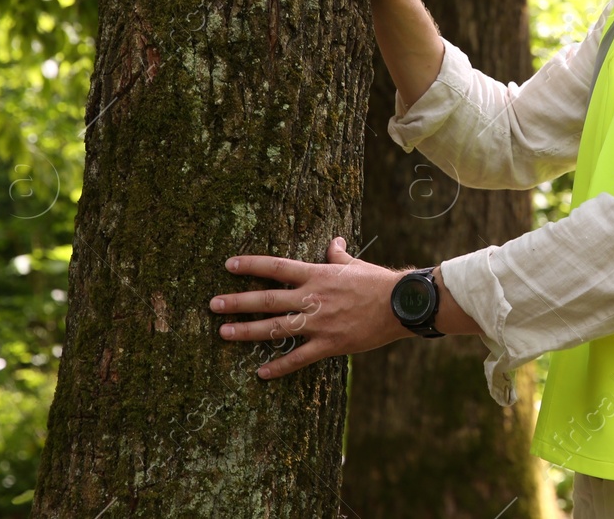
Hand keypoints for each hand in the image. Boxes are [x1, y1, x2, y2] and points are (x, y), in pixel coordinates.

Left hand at [210, 236, 410, 378]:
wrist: (399, 305)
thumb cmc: (377, 281)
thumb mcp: (355, 264)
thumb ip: (339, 255)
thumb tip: (335, 240)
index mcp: (317, 275)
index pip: (277, 267)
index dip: (251, 265)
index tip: (228, 265)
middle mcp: (312, 298)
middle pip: (267, 299)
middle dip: (238, 302)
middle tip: (213, 304)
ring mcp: (319, 323)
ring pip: (276, 328)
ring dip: (247, 331)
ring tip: (223, 332)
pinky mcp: (329, 344)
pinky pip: (299, 358)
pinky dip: (279, 366)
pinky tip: (261, 373)